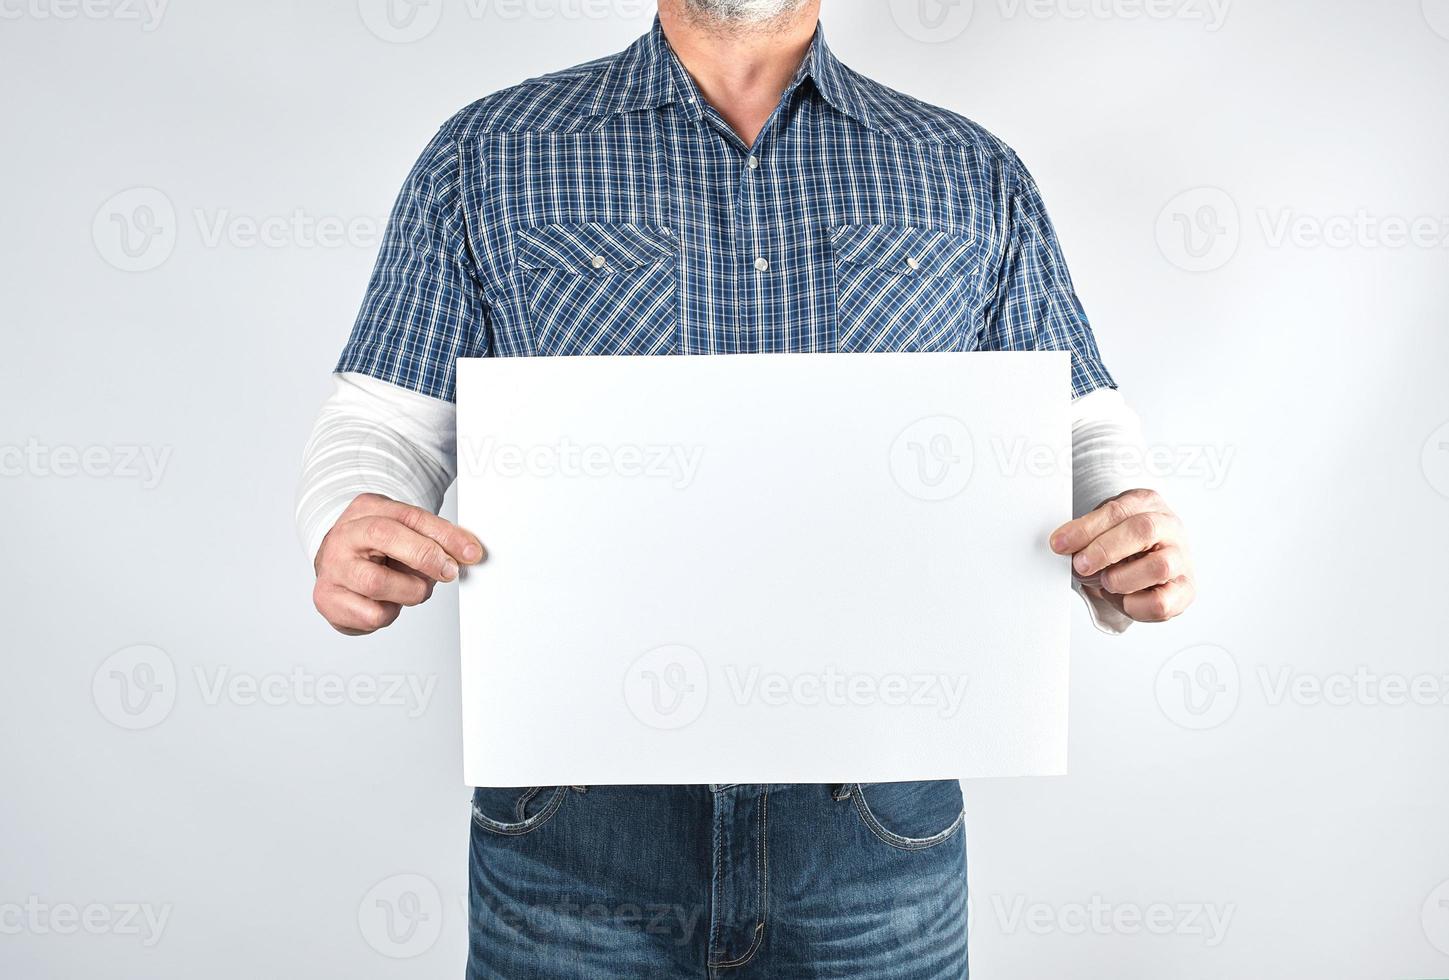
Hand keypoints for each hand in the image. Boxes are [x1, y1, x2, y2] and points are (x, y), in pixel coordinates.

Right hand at [313, 493, 484, 635]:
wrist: (337, 566)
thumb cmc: (376, 549)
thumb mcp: (405, 533)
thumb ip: (435, 538)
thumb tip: (468, 552)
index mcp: (366, 509)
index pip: (410, 516)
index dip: (445, 535)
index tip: (470, 551)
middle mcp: (343, 535)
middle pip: (386, 537)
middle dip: (426, 556)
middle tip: (448, 572)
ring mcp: (331, 567)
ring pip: (377, 582)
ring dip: (409, 591)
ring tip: (411, 589)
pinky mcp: (327, 598)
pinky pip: (371, 614)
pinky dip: (389, 612)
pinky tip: (386, 602)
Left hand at [1049, 488, 1194, 622]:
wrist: (1154, 560)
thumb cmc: (1125, 542)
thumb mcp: (1104, 528)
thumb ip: (1087, 534)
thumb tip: (1061, 545)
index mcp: (1147, 502)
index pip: (1117, 510)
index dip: (1086, 528)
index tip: (1059, 543)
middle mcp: (1170, 527)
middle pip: (1143, 530)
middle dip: (1104, 550)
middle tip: (1080, 565)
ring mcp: (1182, 558)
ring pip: (1158, 567)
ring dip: (1121, 579)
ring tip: (1106, 582)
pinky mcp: (1186, 590)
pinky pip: (1161, 603)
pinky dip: (1134, 605)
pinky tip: (1123, 599)